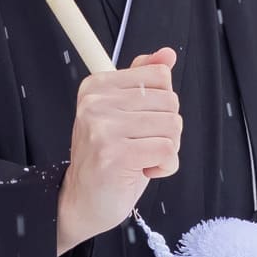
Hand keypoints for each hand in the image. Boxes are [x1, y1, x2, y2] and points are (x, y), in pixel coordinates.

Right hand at [55, 46, 181, 252]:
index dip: (161, 105)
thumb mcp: (126, 114)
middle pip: (170, 102)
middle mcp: (96, 103)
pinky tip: (143, 171)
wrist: (84, 202)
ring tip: (140, 159)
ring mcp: (103, 128)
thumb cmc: (109, 159)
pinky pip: (169, 151)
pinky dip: (165, 167)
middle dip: (166, 130)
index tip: (139, 123)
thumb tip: (167, 54)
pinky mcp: (116, 154)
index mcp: (97, 86)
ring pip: (173, 126)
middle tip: (140, 146)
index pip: (159, 76)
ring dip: (166, 150)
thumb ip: (144, 81)